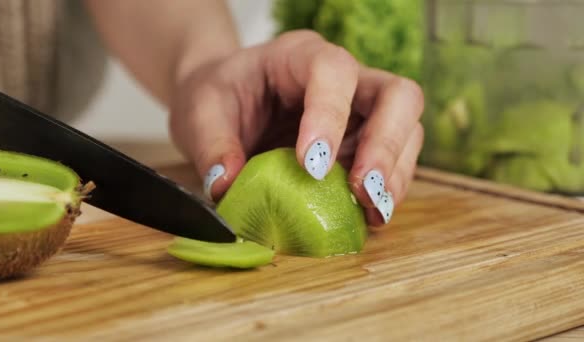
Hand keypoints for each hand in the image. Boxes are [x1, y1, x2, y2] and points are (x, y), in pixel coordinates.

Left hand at [169, 30, 423, 225]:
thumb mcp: (199, 111)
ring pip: (409, 130)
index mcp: (299, 56)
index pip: (333, 71)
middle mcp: (345, 79)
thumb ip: (211, 145)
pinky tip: (369, 216)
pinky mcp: (364, 143)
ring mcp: (361, 111)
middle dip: (387, 145)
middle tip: (363, 189)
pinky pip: (395, 162)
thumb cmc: (219, 94)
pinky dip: (387, 192)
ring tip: (372, 212)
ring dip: (395, 175)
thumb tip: (228, 187)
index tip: (311, 166)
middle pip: (397, 95)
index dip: (330, 115)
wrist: (230, 98)